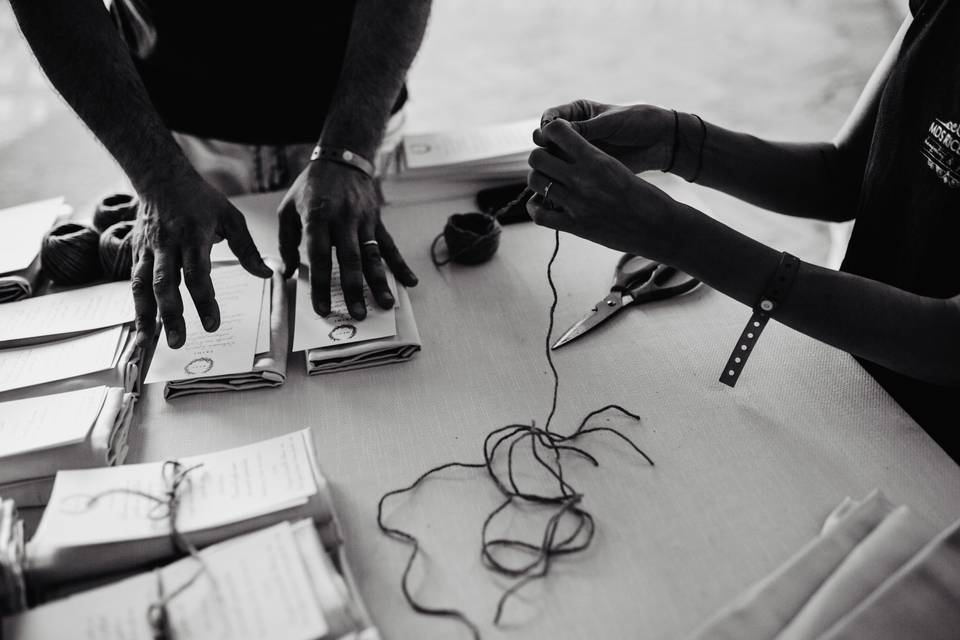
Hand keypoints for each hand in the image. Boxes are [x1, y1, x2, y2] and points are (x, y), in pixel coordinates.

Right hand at [131, 174, 271, 349]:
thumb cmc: (200, 199)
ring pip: (143, 286)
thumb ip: (248, 249)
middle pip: (166, 285)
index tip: (212, 324)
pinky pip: (133, 283)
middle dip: (171, 315)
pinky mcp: (136, 254)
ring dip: (145, 317)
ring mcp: (148, 250)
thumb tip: (266, 274)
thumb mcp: (231, 217)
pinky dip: (135, 307)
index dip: (203, 300)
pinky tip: (139, 329)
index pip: (197, 274)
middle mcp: (167, 246)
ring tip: (147, 344)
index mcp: (193, 237)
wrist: (161, 178)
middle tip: (178, 343)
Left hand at [277, 160, 416, 318]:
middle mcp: (343, 220)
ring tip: (386, 304)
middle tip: (358, 314)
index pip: (320, 256)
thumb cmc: (311, 187)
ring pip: (373, 255)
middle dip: (354, 289)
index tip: (322, 308)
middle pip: (350, 260)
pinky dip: (400, 265)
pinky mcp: (377, 221)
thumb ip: (286, 242)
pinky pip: (390, 245)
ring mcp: (364, 220)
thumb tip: (288, 272)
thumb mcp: (288, 208)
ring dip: (380, 282)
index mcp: (317, 217)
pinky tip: (410, 282)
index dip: (321, 284)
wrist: (343, 159)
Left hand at [526, 119, 682, 261]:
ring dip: (538, 180)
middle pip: (537, 157)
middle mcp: (582, 178)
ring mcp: (576, 204)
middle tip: (549, 164)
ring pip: (534, 181)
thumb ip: (592, 160)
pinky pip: (539, 214)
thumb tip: (571, 154)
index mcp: (595, 158)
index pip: (556, 131)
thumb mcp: (618, 167)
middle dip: (541, 158)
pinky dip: (535, 207)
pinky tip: (542, 204)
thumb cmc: (644, 195)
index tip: (555, 141)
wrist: (659, 227)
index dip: (550, 133)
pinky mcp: (574, 226)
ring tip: (547, 183)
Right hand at [533, 99, 673, 173]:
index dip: (546, 128)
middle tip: (552, 158)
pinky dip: (563, 182)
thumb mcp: (609, 123)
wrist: (661, 141)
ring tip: (555, 175)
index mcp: (578, 113)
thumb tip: (551, 132)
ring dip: (552, 168)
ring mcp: (579, 151)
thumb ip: (582, 128)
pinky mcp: (586, 168)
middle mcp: (575, 132)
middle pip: (547, 142)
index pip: (550, 119)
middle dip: (546, 150)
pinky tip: (562, 187)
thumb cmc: (639, 122)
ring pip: (554, 161)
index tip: (549, 136)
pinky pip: (568, 175)